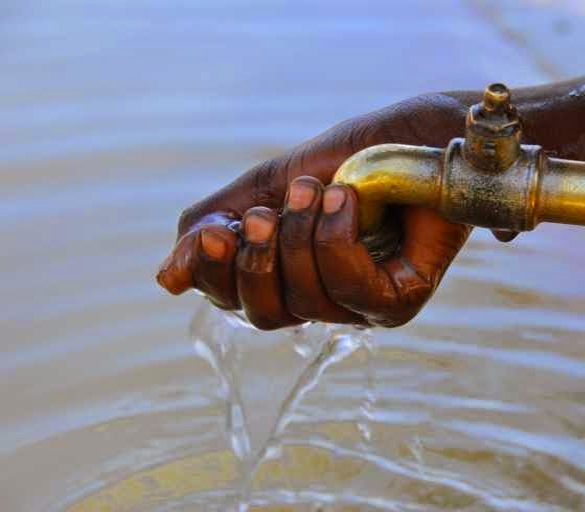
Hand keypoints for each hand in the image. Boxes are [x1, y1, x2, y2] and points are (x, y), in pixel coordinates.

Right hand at [156, 93, 473, 327]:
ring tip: (320, 190)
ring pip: (307, 302)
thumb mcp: (270, 185)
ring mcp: (361, 304)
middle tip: (267, 213)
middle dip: (257, 261)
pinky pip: (354, 295)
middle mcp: (321, 296)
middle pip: (263, 315)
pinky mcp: (400, 299)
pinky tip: (347, 202)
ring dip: (302, 239)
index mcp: (286, 272)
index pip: (232, 298)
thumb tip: (166, 281)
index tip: (218, 228)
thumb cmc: (351, 159)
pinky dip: (338, 242)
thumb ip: (217, 228)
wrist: (417, 133)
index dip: (215, 271)